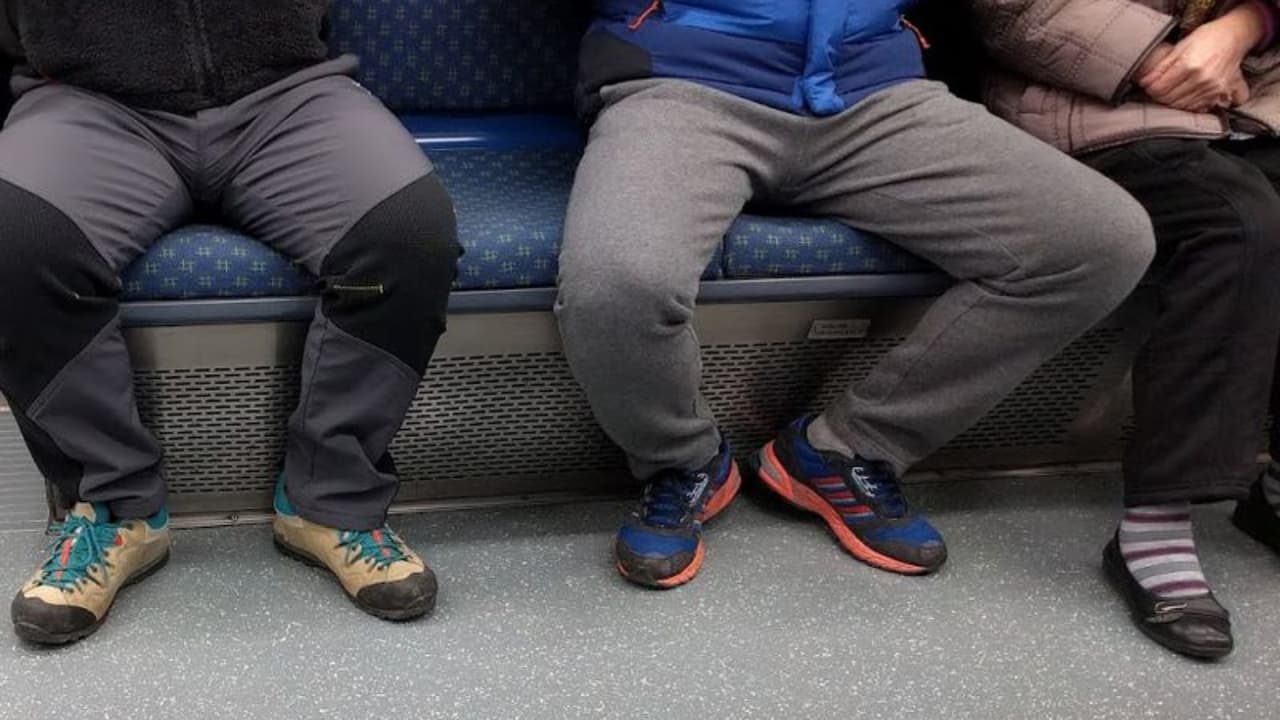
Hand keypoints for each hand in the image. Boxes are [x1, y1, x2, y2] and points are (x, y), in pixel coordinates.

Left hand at [1139, 5, 1267, 111]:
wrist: (1234, 36)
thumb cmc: (1207, 38)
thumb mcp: (1180, 47)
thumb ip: (1161, 67)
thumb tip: (1144, 82)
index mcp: (1190, 65)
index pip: (1160, 88)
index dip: (1150, 89)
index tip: (1149, 86)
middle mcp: (1202, 79)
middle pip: (1169, 99)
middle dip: (1159, 96)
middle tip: (1157, 89)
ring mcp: (1212, 88)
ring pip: (1181, 105)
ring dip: (1171, 102)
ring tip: (1169, 92)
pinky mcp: (1220, 93)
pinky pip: (1197, 107)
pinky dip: (1186, 105)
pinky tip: (1183, 96)